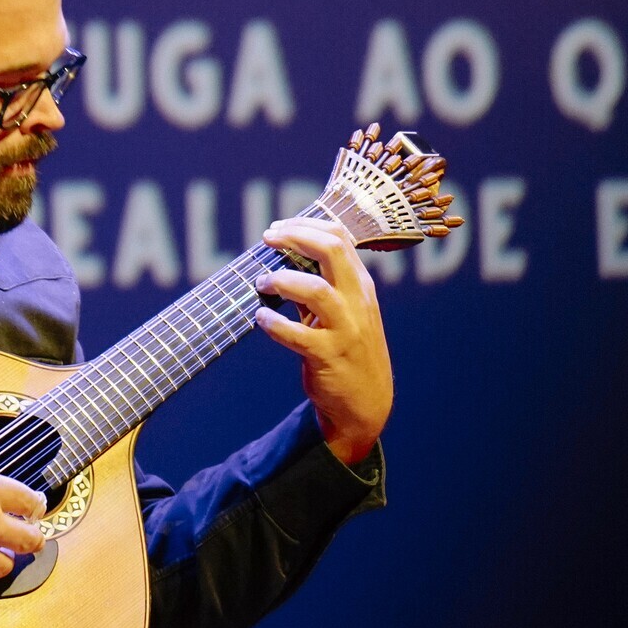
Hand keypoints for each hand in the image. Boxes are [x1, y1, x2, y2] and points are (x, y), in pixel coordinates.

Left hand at [255, 218, 394, 464]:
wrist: (366, 402)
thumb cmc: (346, 349)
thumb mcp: (342, 312)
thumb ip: (319, 284)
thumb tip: (282, 255)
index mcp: (361, 285)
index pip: (340, 237)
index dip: (306, 225)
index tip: (278, 227)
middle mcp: (358, 302)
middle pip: (332, 251)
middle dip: (295, 237)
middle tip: (267, 239)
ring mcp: (346, 330)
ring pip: (317, 290)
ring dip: (282, 280)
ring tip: (261, 283)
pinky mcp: (329, 357)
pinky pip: (299, 335)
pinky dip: (276, 324)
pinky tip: (261, 319)